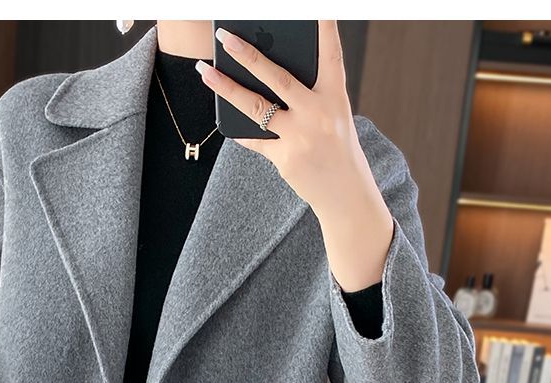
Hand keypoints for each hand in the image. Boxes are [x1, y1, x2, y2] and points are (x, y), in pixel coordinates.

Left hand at [196, 22, 394, 290]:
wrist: (346, 195)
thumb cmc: (337, 149)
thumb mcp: (332, 117)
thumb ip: (307, 97)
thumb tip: (265, 78)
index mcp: (335, 97)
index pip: (329, 54)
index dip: (323, 28)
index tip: (313, 8)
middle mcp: (317, 114)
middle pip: (277, 77)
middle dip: (248, 54)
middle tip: (224, 36)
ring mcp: (300, 137)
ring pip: (255, 106)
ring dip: (225, 87)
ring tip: (204, 71)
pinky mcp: (285, 158)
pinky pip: (254, 139)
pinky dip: (239, 130)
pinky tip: (224, 119)